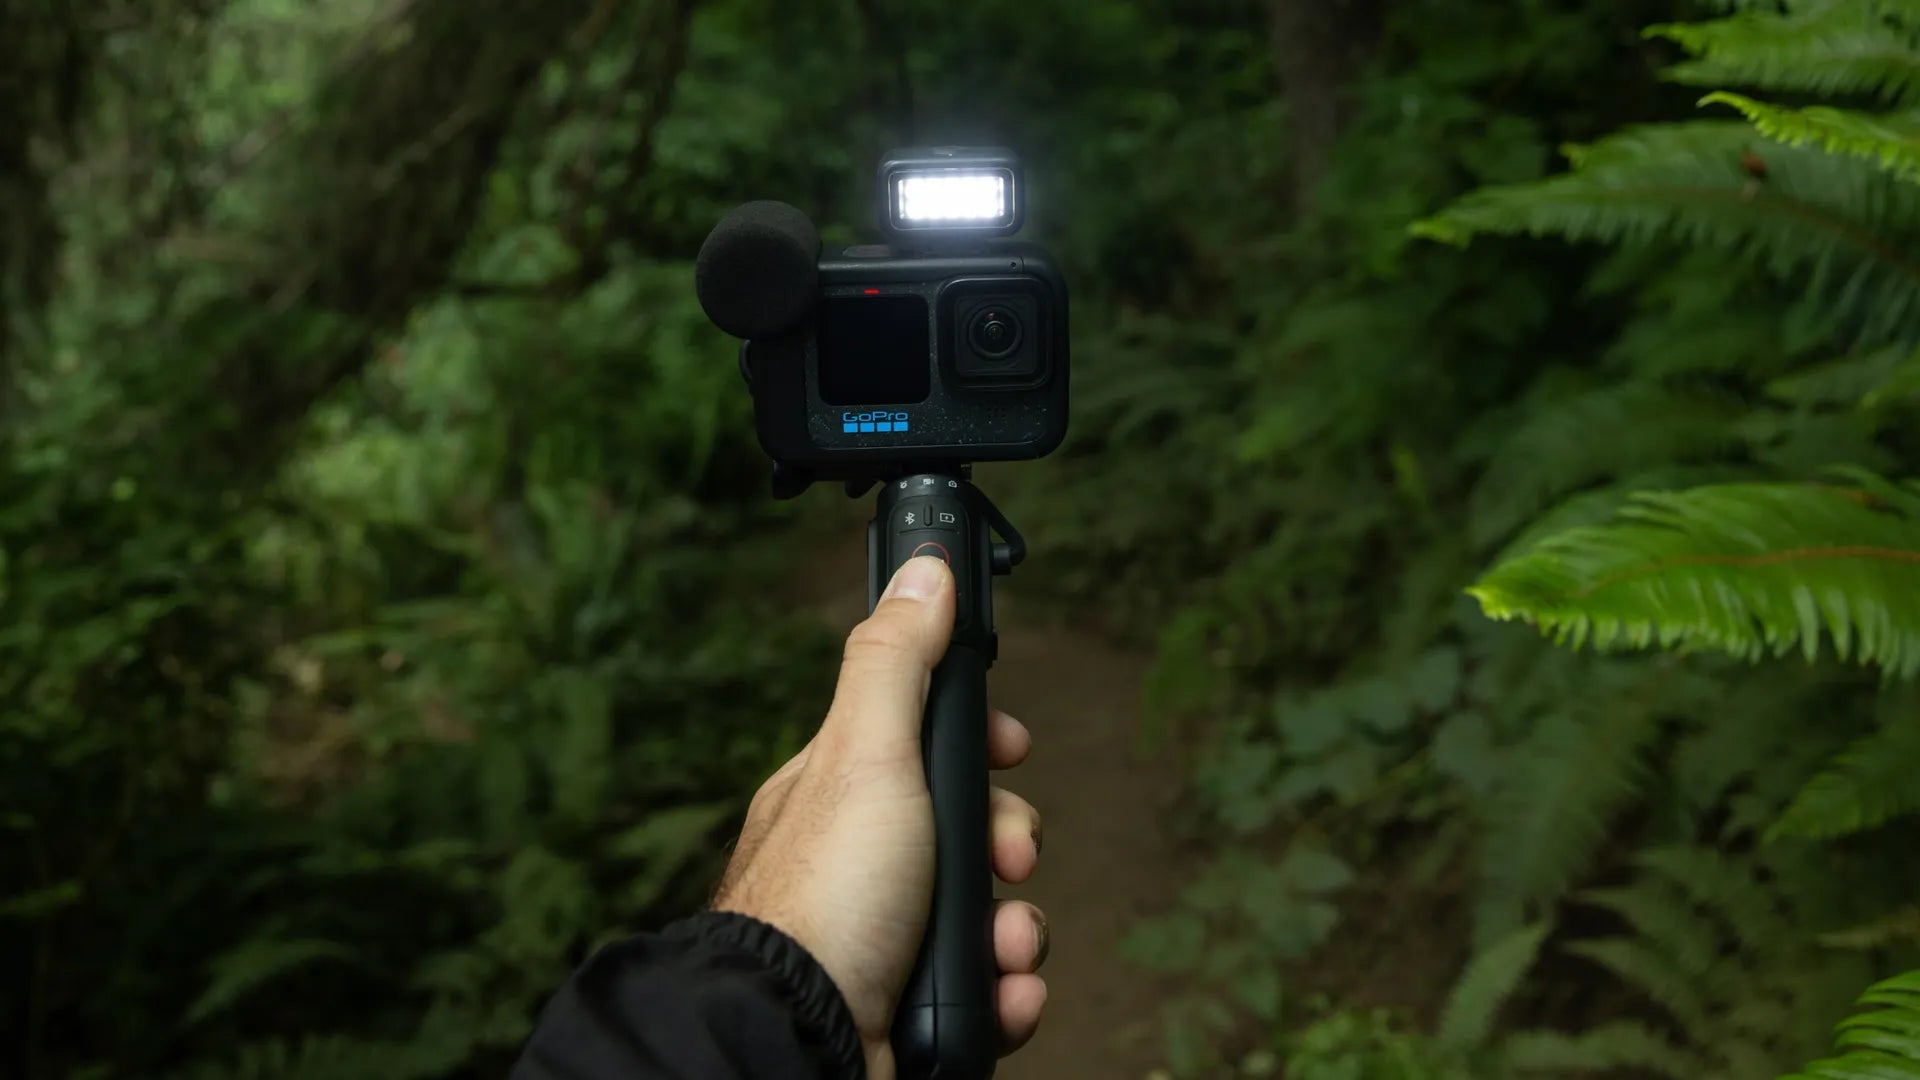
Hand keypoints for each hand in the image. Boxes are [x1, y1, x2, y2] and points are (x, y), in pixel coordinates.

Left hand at [713, 556, 1047, 1077]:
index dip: (978, 740)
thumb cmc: (821, 900)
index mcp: (844, 792)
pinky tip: (998, 991)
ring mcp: (886, 936)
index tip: (1010, 747)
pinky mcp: (909, 1005)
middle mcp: (863, 863)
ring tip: (1005, 943)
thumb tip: (922, 570)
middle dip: (1009, 844)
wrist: (798, 1043)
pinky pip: (985, 987)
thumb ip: (897, 663)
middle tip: (1006, 859)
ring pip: (988, 911)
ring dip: (1017, 926)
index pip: (922, 738)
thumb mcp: (865, 754)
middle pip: (971, 829)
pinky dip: (1004, 989)